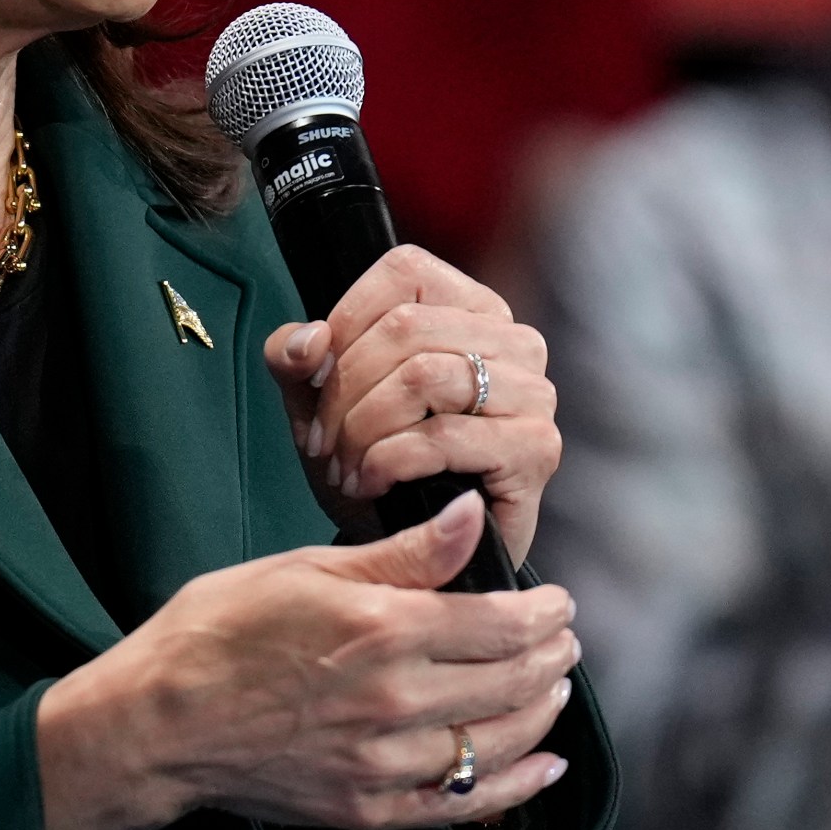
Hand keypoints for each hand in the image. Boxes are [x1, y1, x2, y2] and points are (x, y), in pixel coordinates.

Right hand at [37, 492, 577, 829]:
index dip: (544, 611)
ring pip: (497, 743)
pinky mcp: (367, 810)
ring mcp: (382, 764)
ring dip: (541, 711)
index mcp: (380, 629)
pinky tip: (540, 763)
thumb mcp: (305, 567)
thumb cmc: (215, 633)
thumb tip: (469, 517)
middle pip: (510, 681)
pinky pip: (463, 806)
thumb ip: (402, 553)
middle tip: (564, 637)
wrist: (155, 724)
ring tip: (552, 685)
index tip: (556, 600)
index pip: (500, 622)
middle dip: (551, 656)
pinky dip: (514, 786)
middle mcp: (392, 701)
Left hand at [264, 245, 560, 562]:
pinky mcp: (535, 448)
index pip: (402, 273)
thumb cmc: (376, 467)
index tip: (315, 382)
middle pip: (405, 329)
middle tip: (322, 444)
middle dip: (344, 392)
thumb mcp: (318, 403)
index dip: (343, 324)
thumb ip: (294, 357)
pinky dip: (389, 460)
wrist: (418, 556)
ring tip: (345, 469)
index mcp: (470, 306)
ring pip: (424, 377)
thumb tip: (309, 340)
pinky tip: (372, 483)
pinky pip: (444, 435)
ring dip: (363, 430)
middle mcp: (514, 339)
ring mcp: (533, 393)